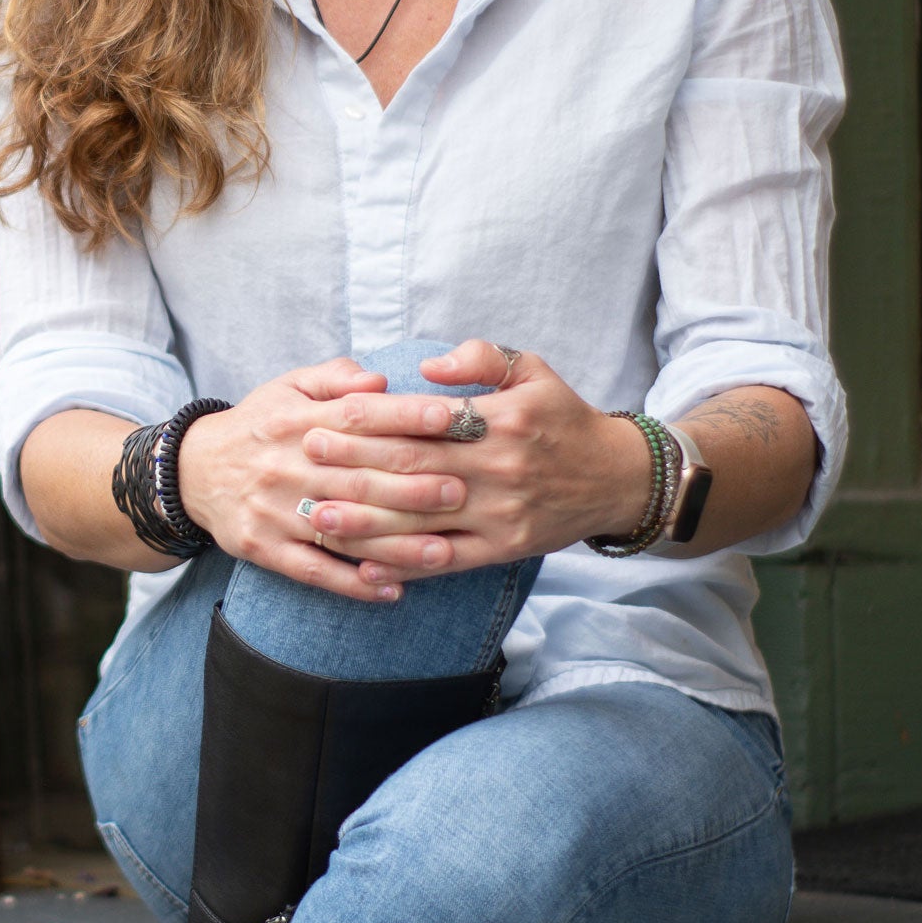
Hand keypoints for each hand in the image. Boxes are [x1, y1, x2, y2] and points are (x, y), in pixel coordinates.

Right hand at [176, 356, 479, 601]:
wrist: (192, 471)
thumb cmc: (259, 425)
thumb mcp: (288, 387)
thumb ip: (335, 378)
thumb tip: (381, 379)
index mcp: (297, 421)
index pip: (360, 416)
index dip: (409, 416)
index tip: (455, 418)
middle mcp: (286, 465)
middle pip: (358, 478)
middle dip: (414, 486)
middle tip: (463, 490)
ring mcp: (274, 512)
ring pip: (344, 532)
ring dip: (396, 546)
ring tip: (444, 552)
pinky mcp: (264, 549)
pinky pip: (314, 572)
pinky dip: (354, 585)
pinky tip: (392, 591)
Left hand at [296, 340, 652, 585]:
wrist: (616, 478)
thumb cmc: (562, 417)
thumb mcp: (532, 369)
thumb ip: (480, 357)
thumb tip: (428, 365)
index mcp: (502, 419)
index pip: (424, 419)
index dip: (372, 418)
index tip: (328, 415)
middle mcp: (499, 468)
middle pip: (413, 468)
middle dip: (354, 463)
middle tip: (305, 457)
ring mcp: (500, 513)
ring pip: (422, 520)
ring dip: (365, 521)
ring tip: (317, 515)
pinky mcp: (503, 549)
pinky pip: (446, 561)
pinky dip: (403, 565)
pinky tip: (364, 564)